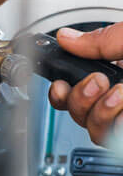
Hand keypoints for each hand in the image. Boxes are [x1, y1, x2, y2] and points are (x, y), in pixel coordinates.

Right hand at [48, 24, 122, 146]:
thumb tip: (66, 37)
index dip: (61, 87)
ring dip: (97, 110)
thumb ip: (102, 38)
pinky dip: (111, 122)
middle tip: (97, 82)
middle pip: (76, 109)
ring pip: (91, 127)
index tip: (59, 82)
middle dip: (79, 97)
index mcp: (121, 68)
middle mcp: (120, 95)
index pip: (77, 84)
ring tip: (119, 93)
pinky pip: (107, 138)